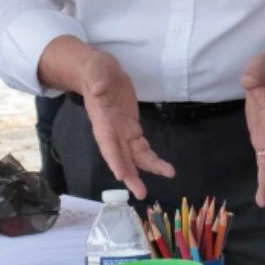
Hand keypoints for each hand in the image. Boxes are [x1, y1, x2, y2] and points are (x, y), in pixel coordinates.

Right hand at [80, 50, 174, 197]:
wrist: (100, 72)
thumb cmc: (96, 71)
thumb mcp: (96, 70)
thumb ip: (97, 81)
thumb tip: (100, 89)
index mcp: (102, 121)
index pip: (108, 144)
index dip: (114, 159)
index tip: (122, 176)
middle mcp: (112, 131)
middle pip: (121, 157)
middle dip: (131, 175)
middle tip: (142, 193)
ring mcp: (122, 131)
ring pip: (135, 154)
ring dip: (149, 167)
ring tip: (168, 174)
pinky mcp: (132, 127)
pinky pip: (142, 146)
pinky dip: (151, 157)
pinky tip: (163, 166)